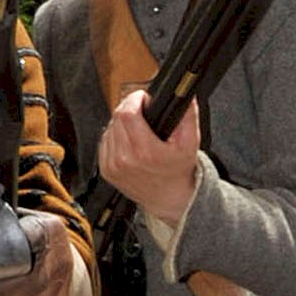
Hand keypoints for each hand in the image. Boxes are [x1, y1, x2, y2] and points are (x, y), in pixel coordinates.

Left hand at [99, 92, 200, 225]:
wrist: (168, 198)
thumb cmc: (177, 171)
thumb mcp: (190, 143)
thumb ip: (188, 116)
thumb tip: (186, 97)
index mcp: (145, 152)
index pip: (127, 113)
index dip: (134, 100)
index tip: (143, 98)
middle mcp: (125, 159)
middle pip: (117, 117)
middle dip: (130, 108)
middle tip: (142, 111)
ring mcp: (113, 166)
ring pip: (109, 128)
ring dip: (121, 123)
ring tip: (137, 128)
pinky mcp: (106, 170)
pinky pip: (105, 141)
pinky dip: (115, 137)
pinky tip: (129, 142)